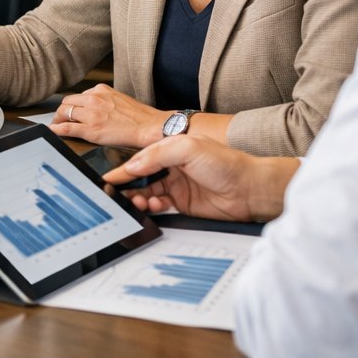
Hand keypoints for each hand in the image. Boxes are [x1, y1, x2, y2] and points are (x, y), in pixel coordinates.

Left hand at [51, 84, 169, 147]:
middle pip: (68, 102)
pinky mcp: (90, 129)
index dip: (73, 105)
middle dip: (63, 111)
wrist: (150, 127)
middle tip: (61, 119)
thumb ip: (105, 100)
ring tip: (58, 125)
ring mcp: (90, 114)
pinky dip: (56, 129)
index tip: (72, 111)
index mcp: (101, 90)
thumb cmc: (140, 117)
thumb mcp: (119, 99)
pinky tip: (53, 131)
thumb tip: (95, 106)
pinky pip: (66, 128)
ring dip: (58, 119)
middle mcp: (93, 99)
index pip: (79, 96)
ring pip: (64, 113)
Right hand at [102, 136, 296, 221]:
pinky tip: (152, 207)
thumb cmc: (226, 163)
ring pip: (147, 193)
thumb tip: (132, 166)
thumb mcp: (187, 149)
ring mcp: (177, 186)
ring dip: (139, 198)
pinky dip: (151, 208)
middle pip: (140, 178)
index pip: (140, 159)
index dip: (123, 170)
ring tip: (138, 201)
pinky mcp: (183, 204)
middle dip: (127, 187)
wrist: (249, 190)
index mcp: (170, 149)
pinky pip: (159, 207)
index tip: (108, 179)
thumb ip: (156, 156)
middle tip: (117, 195)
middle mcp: (172, 167)